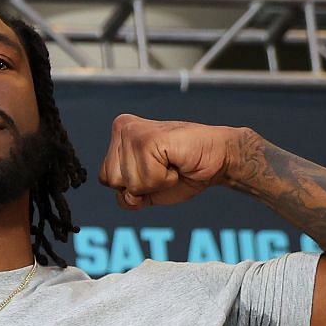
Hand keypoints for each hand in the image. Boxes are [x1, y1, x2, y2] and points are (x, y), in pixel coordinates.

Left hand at [98, 115, 253, 209]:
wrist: (219, 158)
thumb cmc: (185, 170)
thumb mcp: (147, 189)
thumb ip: (128, 196)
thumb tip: (127, 196)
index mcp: (118, 137)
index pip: (106, 179)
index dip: (133, 186)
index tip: (155, 170)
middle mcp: (122, 129)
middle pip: (113, 182)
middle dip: (143, 185)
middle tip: (165, 166)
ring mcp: (134, 132)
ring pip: (130, 183)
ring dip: (156, 182)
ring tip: (171, 163)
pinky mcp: (148, 139)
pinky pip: (147, 179)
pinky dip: (165, 179)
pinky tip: (176, 161)